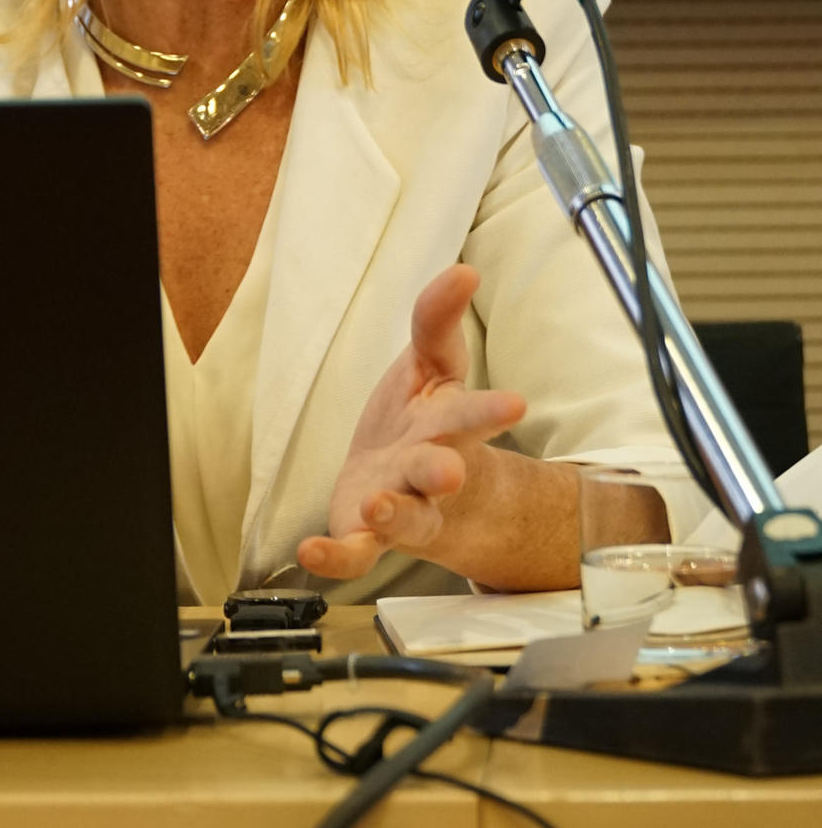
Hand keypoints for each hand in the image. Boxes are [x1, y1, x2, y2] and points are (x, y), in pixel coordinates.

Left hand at [295, 264, 525, 581]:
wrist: (409, 483)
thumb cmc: (422, 418)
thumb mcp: (429, 362)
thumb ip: (437, 318)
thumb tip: (463, 270)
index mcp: (448, 424)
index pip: (473, 413)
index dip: (491, 408)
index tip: (515, 404)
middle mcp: (429, 470)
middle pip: (440, 472)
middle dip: (442, 471)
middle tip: (449, 472)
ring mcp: (401, 506)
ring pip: (405, 517)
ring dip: (394, 511)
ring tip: (378, 503)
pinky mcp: (367, 534)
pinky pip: (355, 552)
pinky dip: (335, 557)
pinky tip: (311, 552)